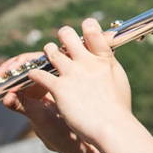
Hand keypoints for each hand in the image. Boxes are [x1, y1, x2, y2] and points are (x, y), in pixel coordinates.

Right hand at [0, 51, 80, 152]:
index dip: (18, 65)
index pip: (34, 63)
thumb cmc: (63, 127)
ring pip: (14, 77)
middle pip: (21, 67)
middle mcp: (46, 78)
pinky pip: (10, 88)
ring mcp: (35, 86)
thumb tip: (6, 98)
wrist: (67, 141)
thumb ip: (24, 106)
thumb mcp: (42, 116)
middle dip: (4, 71)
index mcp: (55, 77)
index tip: (6, 72)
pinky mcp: (25, 96)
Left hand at [28, 18, 132, 146]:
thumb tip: (106, 62)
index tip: (85, 28)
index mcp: (104, 59)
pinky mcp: (58, 87)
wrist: (111, 126)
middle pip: (68, 36)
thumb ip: (108, 67)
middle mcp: (87, 62)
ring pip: (51, 51)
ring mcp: (72, 73)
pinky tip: (33, 75)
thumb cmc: (118, 109)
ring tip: (48, 53)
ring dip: (48, 50)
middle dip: (63, 35)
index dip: (87, 26)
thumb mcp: (119, 79)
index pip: (93, 31)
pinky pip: (39, 74)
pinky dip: (34, 73)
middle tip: (61, 40)